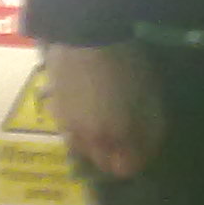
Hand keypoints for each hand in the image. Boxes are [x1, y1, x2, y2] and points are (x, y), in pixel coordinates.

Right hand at [43, 41, 164, 177]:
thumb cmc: (126, 63)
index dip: (140, 158)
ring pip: (84, 148)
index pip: (126, 168)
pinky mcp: (53, 108)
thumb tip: (149, 146)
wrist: (84, 36)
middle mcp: (86, 139)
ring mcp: (66, 124)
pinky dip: (81, 126)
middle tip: (131, 132)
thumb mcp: (149, 94)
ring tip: (110, 119)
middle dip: (118, 154)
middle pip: (103, 162)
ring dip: (97, 142)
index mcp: (113, 137)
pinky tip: (90, 107)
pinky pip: (70, 129)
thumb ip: (150, 127)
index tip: (149, 143)